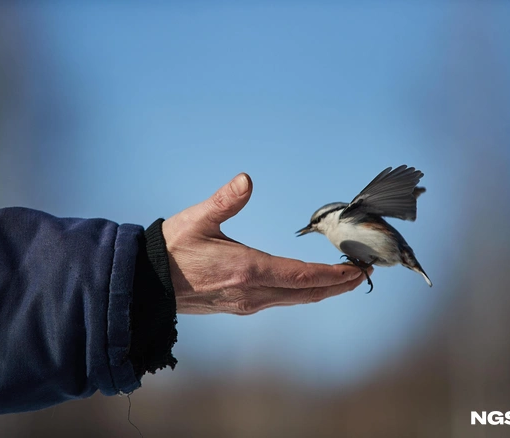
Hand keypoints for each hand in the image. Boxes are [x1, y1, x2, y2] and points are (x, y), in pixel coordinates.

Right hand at [162, 173, 370, 314]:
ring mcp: (246, 303)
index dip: (333, 275)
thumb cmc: (171, 249)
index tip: (357, 270)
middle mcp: (252, 292)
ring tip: (343, 279)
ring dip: (321, 290)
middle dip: (337, 284)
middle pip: (306, 292)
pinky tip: (306, 285)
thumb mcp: (197, 219)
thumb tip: (247, 180)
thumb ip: (224, 200)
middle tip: (362, 273)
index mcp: (247, 270)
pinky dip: (301, 293)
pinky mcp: (239, 306)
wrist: (147, 283)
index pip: (302, 275)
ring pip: (294, 299)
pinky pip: (279, 301)